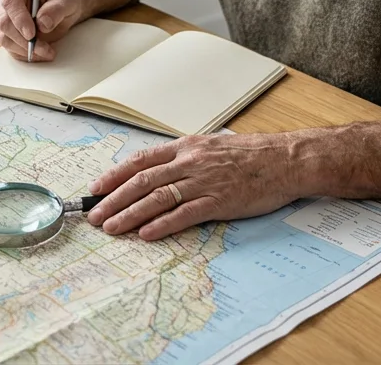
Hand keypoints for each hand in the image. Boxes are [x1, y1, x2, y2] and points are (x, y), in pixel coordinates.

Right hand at [0, 0, 84, 60]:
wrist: (61, 8)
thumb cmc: (62, 0)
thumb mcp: (67, 0)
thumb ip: (56, 9)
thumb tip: (43, 23)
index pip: (11, 1)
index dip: (19, 19)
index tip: (31, 34)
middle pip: (4, 22)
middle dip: (24, 40)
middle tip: (44, 48)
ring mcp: (2, 16)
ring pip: (4, 37)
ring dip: (25, 49)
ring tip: (46, 51)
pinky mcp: (5, 31)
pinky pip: (9, 46)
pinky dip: (24, 54)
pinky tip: (39, 54)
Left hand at [85, 134, 304, 240]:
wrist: (285, 159)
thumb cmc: (252, 155)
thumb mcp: (212, 147)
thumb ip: (185, 159)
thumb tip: (159, 173)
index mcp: (186, 147)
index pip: (141, 161)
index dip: (115, 175)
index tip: (96, 188)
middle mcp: (190, 162)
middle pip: (142, 181)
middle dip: (113, 199)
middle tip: (95, 215)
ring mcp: (203, 182)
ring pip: (157, 198)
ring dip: (130, 214)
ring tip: (112, 228)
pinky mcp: (219, 201)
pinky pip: (184, 214)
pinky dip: (162, 224)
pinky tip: (146, 233)